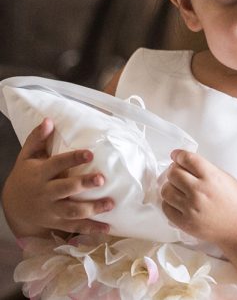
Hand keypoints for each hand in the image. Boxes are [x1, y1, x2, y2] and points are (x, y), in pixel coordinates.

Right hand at [0, 119, 113, 236]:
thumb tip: (49, 120)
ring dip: (92, 209)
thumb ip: (37, 139)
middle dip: (83, 185)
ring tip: (111, 204)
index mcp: (40, 173)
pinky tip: (106, 228)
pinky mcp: (55, 223)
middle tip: (102, 179)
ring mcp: (50, 210)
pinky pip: (73, 227)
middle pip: (65, 189)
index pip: (57, 164)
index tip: (90, 154)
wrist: (12, 205)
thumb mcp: (27, 156)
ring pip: (71, 211)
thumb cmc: (26, 175)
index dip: (73, 159)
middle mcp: (45, 192)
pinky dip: (89, 229)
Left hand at [160, 150, 236, 247]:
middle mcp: (199, 191)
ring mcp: (190, 208)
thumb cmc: (236, 202)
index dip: (178, 155)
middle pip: (173, 173)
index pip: (187, 159)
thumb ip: (206, 170)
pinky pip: (166, 207)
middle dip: (173, 170)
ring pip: (166, 190)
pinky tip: (176, 201)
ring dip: (169, 186)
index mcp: (211, 177)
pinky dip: (169, 202)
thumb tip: (186, 164)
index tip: (176, 155)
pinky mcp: (184, 222)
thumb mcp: (225, 178)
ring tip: (176, 188)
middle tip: (177, 172)